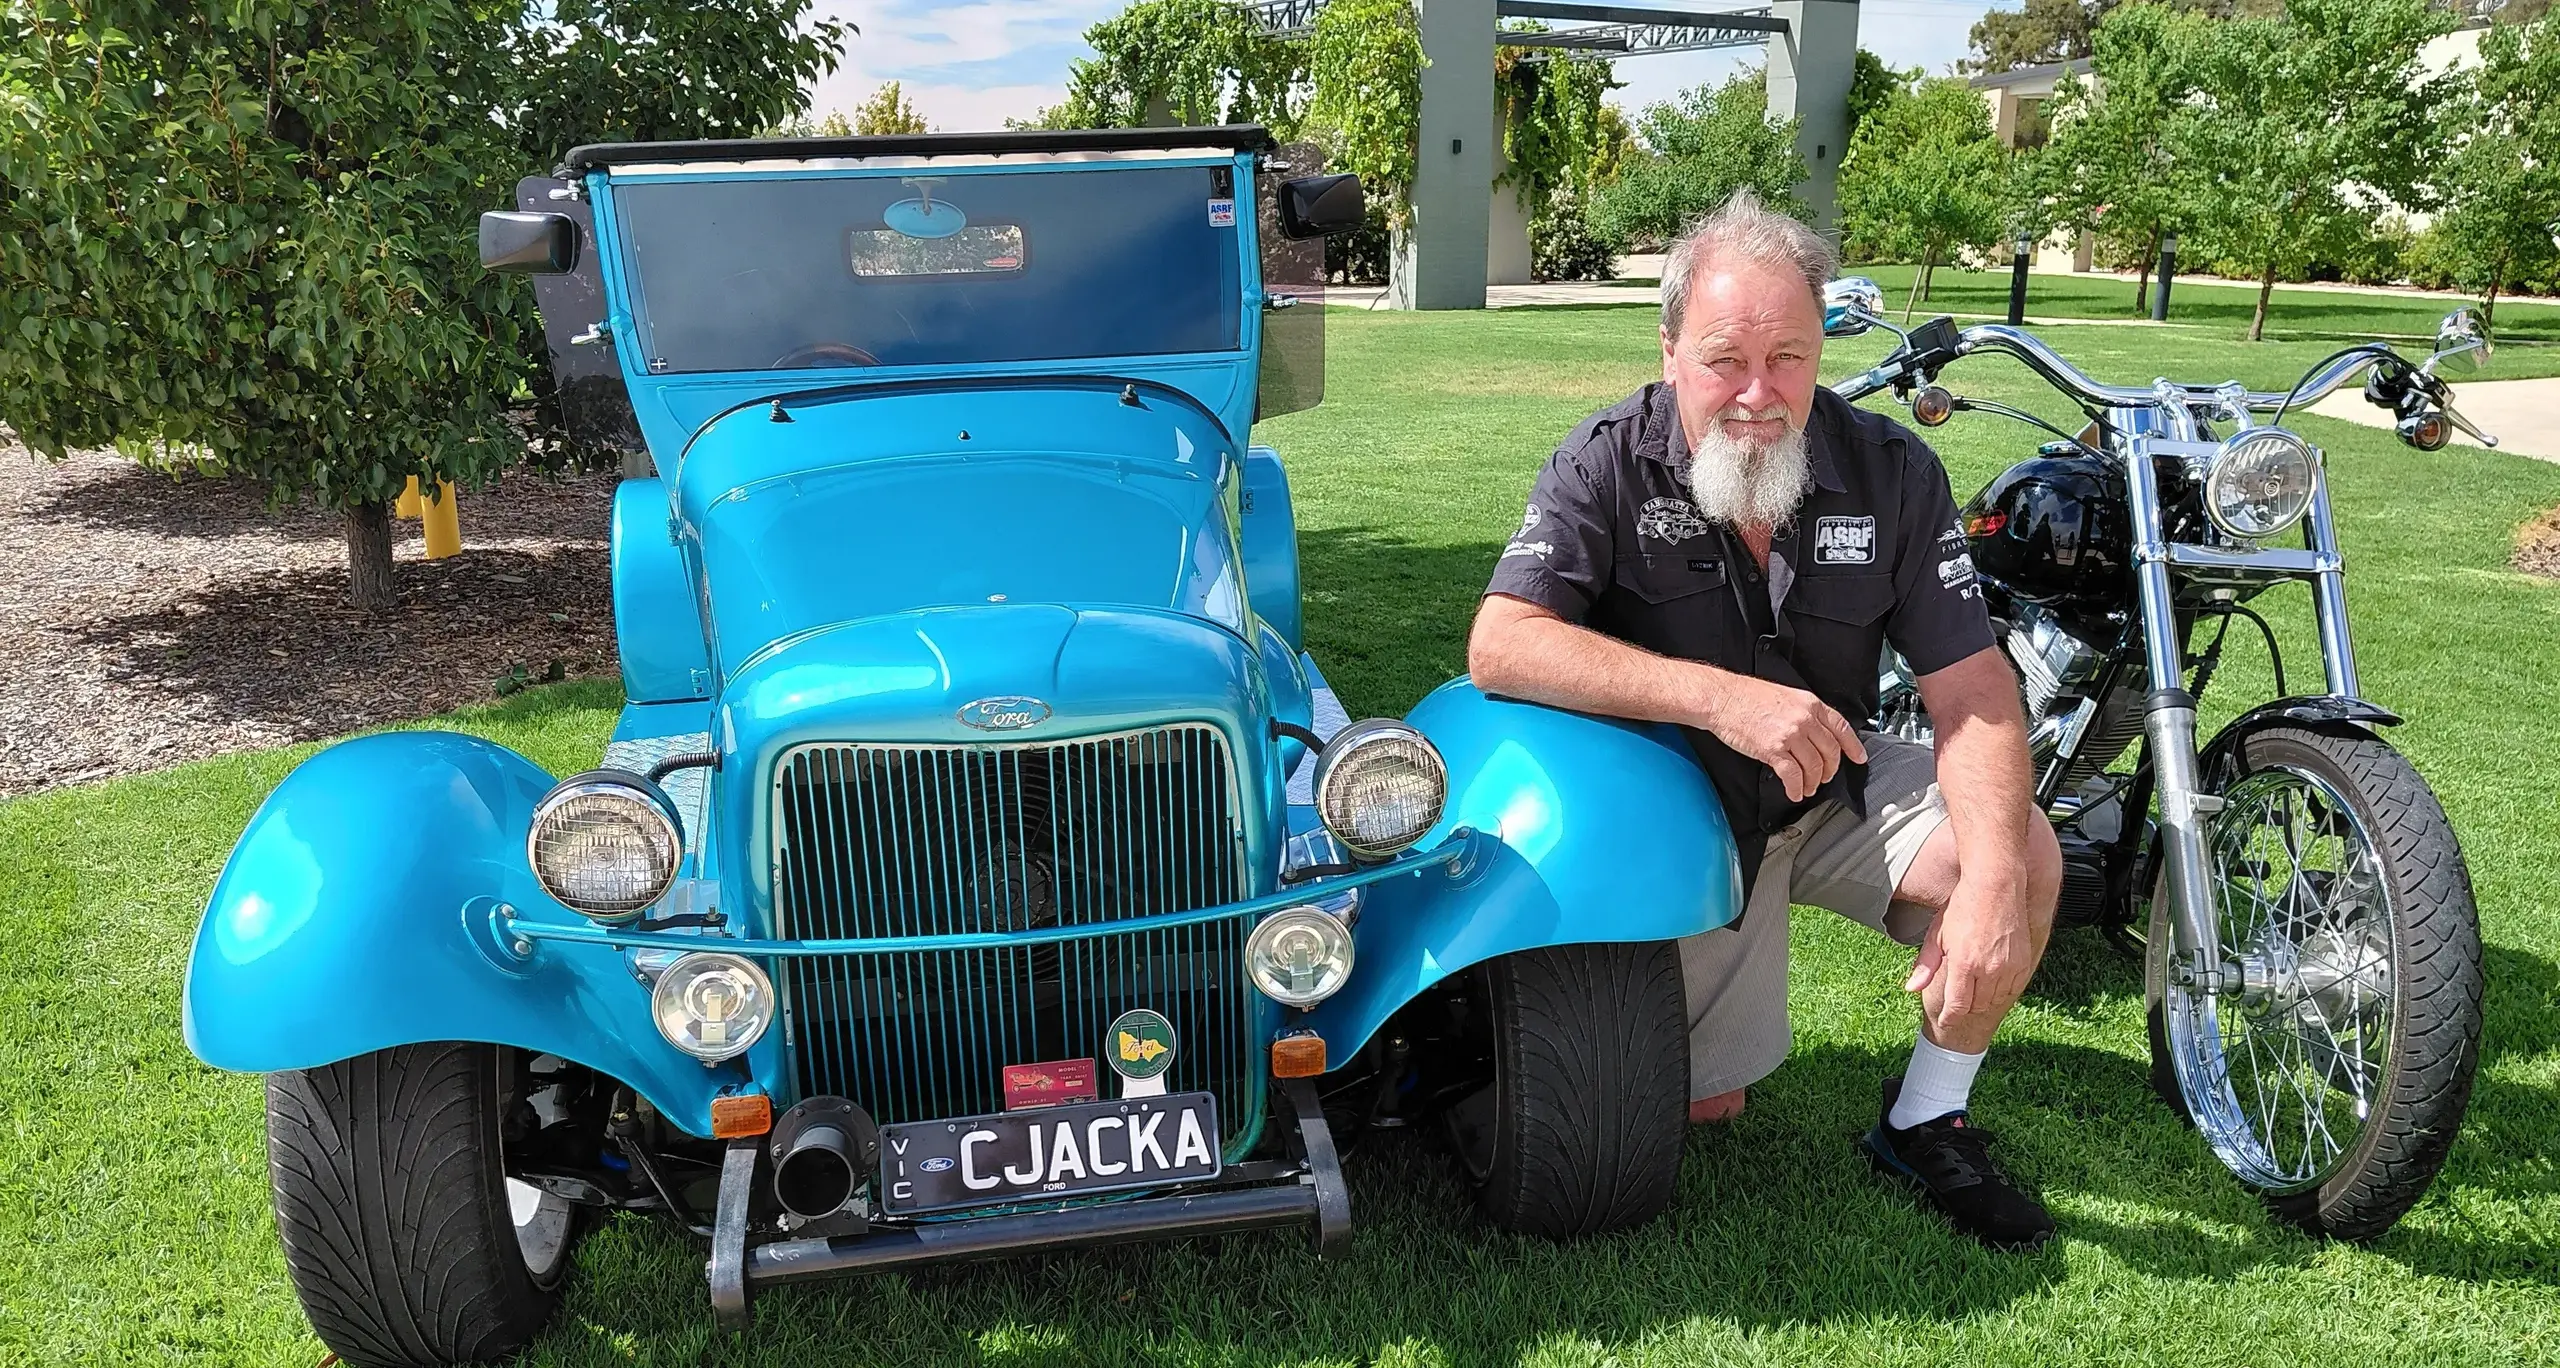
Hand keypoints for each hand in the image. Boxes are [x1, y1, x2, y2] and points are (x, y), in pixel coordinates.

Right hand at [1697, 673, 1868, 801]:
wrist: (1722, 698)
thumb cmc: (1747, 696)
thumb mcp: (1785, 695)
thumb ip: (1804, 713)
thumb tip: (1814, 733)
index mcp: (1810, 704)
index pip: (1841, 728)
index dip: (1853, 746)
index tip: (1858, 758)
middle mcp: (1804, 719)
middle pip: (1830, 752)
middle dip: (1830, 770)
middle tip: (1824, 778)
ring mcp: (1790, 735)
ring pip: (1814, 766)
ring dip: (1813, 782)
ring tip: (1807, 788)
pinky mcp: (1773, 750)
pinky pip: (1793, 775)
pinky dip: (1796, 788)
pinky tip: (1794, 792)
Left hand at [1904, 872, 2043, 1050]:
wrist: (1996, 885)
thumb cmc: (1963, 906)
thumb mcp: (1937, 934)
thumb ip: (1926, 965)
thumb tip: (1911, 988)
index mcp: (1964, 964)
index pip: (1957, 1006)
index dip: (1950, 1017)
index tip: (1945, 1021)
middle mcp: (1988, 969)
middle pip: (1976, 1006)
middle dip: (1964, 1006)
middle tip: (1957, 1000)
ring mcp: (2008, 967)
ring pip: (1994, 1000)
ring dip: (1982, 1000)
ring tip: (1973, 988)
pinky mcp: (2023, 962)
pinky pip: (2012, 989)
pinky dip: (2000, 991)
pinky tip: (1991, 981)